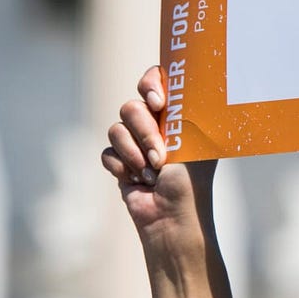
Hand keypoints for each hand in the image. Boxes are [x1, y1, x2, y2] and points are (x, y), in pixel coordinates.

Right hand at [100, 66, 214, 249]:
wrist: (171, 216)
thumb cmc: (190, 179)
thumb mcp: (191, 140)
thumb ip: (180, 110)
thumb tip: (179, 81)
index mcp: (178, 115)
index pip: (156, 81)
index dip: (150, 85)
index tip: (158, 103)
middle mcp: (156, 125)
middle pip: (131, 106)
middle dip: (144, 131)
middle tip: (160, 154)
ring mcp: (136, 143)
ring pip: (116, 128)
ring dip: (134, 153)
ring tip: (151, 172)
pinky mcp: (120, 162)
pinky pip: (107, 152)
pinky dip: (121, 167)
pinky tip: (137, 181)